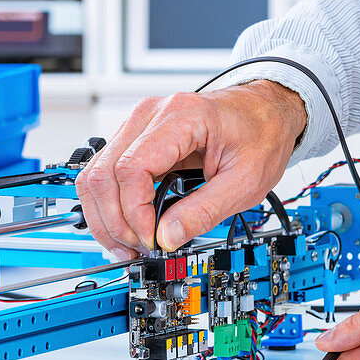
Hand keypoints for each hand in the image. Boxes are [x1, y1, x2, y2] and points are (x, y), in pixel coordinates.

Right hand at [75, 81, 306, 257]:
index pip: (132, 168)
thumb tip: (166, 238)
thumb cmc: (260, 135)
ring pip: (95, 173)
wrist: (264, 112)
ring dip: (104, 215)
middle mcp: (150, 115)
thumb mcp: (245, 181)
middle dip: (114, 219)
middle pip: (103, 172)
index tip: (151, 238)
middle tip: (137, 247)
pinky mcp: (135, 138)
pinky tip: (125, 225)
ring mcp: (138, 124)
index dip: (134, 211)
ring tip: (127, 243)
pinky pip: (106, 171)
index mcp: (180, 117)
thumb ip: (203, 211)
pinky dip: (109, 203)